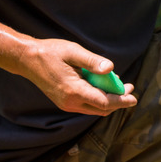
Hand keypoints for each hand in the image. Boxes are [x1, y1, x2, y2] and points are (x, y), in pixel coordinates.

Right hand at [18, 38, 136, 114]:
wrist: (26, 60)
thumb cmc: (50, 52)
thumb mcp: (73, 52)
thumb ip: (92, 61)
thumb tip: (110, 68)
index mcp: (74, 91)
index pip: (104, 102)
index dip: (121, 101)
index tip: (134, 98)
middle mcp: (70, 102)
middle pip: (102, 109)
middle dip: (118, 101)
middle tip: (129, 87)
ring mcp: (67, 105)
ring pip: (95, 109)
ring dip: (109, 100)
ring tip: (120, 86)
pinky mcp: (65, 103)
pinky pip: (87, 105)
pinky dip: (99, 99)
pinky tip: (103, 86)